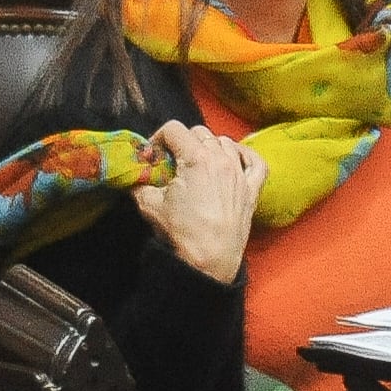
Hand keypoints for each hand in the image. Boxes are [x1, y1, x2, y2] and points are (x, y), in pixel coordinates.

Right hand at [131, 120, 264, 283]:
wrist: (209, 261)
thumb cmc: (181, 233)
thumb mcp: (148, 204)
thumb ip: (139, 182)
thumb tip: (135, 174)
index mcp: (196, 158)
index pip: (174, 129)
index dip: (158, 139)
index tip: (153, 157)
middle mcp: (222, 159)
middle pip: (199, 132)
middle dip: (182, 142)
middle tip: (171, 163)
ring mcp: (240, 174)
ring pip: (225, 142)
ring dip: (209, 147)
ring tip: (197, 165)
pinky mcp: (252, 190)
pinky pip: (255, 161)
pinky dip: (245, 156)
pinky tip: (233, 159)